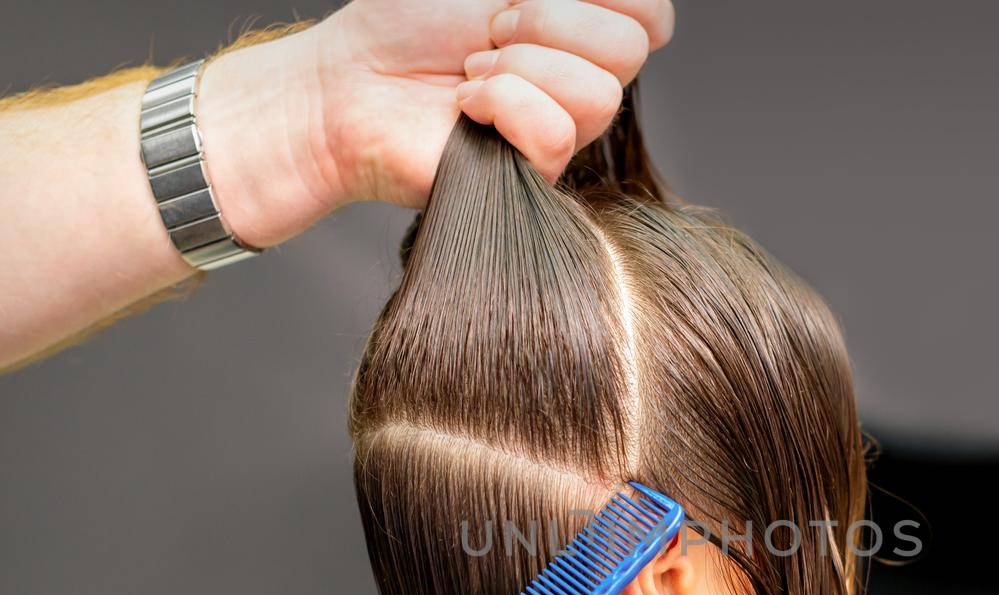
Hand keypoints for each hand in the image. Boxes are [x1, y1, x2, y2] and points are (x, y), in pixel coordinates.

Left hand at [196, 0, 674, 247]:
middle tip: (490, 33)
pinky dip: (504, 105)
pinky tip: (466, 108)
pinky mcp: (534, 175)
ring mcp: (563, 130)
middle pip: (631, 48)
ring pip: (601, 94)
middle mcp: (580, 80)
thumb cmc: (402, 23)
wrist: (346, 82)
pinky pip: (557, 132)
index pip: (652, 15)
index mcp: (579, 30)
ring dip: (522, 67)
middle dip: (550, 22)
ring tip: (473, 71)